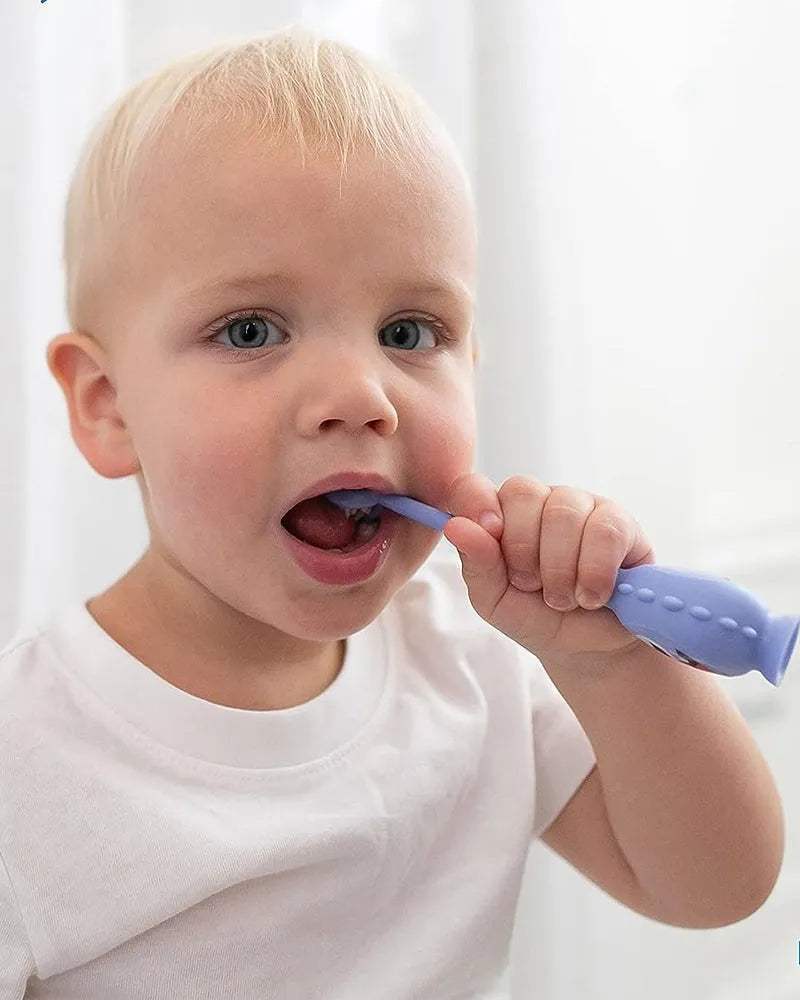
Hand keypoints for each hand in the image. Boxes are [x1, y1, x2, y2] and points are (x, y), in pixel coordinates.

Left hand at [441, 473, 656, 665]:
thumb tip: (457, 526)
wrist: (589, 649)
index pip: (476, 486)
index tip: (490, 532)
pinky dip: (594, 572)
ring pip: (564, 512)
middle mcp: (539, 503)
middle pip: (522, 492)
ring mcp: (581, 506)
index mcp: (500, 515)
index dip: (477, 502)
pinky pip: (605, 530)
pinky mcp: (620, 523)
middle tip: (533, 587)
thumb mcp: (495, 602)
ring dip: (560, 569)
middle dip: (524, 551)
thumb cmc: (537, 618)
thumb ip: (476, 564)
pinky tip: (593, 595)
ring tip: (565, 599)